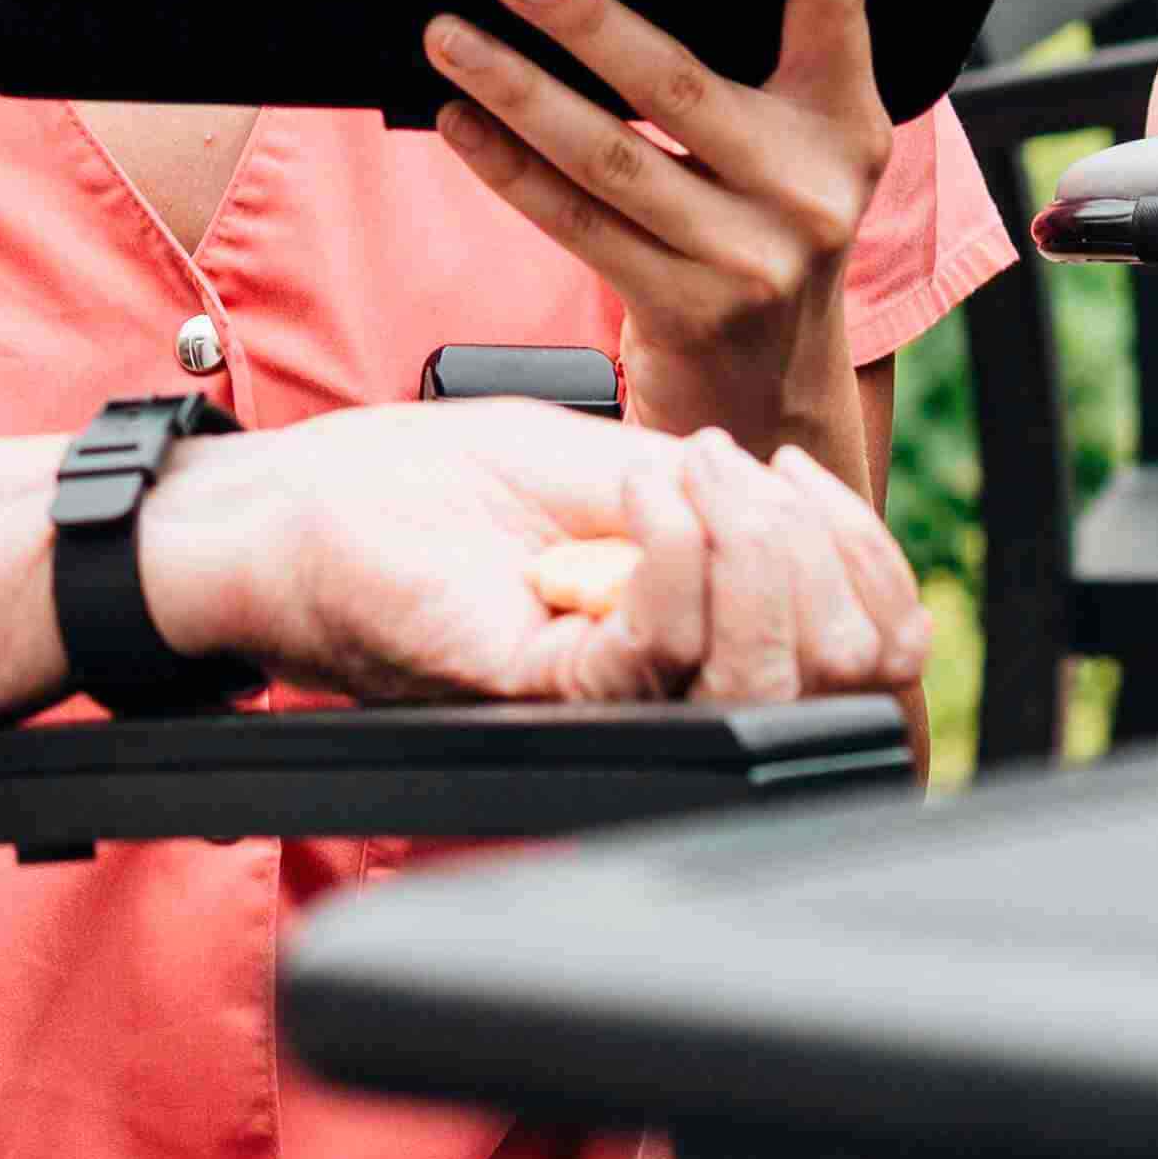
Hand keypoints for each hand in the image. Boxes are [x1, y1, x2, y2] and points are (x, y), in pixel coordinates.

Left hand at [143, 399, 927, 708]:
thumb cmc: (424, 485)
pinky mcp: (533, 690)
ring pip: (759, 674)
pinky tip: (650, 491)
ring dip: (756, 548)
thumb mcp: (593, 462)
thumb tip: (801, 503)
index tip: (802, 470)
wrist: (288, 511)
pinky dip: (674, 559)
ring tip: (693, 471)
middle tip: (753, 471)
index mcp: (689, 629)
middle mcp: (658, 682)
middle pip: (835, 669)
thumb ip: (701, 500)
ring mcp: (598, 696)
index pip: (855, 642)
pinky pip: (651, 654)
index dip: (869, 561)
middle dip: (825, 550)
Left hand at [422, 0, 892, 464]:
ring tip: (450, 39)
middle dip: (584, 18)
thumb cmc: (758, 242)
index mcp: (845, 124)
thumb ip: (749, 79)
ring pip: (611, 156)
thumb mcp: (788, 157)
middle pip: (679, 82)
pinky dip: (509, 170)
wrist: (772, 398)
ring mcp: (751, 255)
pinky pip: (578, 223)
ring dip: (517, 90)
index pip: (836, 6)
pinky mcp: (690, 309)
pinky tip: (464, 125)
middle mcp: (809, 186)